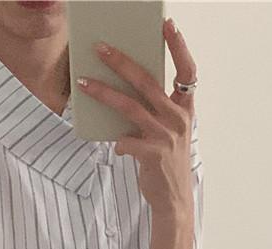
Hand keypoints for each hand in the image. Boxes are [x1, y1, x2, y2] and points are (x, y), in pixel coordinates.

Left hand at [76, 17, 196, 218]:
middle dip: (121, 62)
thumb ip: (153, 112)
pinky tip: (116, 147)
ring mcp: (166, 136)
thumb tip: (122, 91)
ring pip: (130, 106)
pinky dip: (118, 142)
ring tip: (84, 82)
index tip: (168, 26)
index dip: (179, 48)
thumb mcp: (167, 133)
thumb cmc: (167, 163)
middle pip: (147, 81)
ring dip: (104, 92)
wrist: (173, 199)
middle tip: (101, 48)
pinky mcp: (153, 154)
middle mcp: (178, 119)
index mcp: (185, 109)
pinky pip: (126, 140)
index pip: (187, 72)